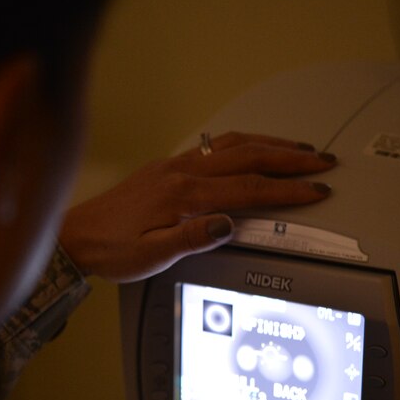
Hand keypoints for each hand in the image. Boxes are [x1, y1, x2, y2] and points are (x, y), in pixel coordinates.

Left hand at [58, 132, 335, 281]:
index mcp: (183, 195)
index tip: (316, 191)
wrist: (76, 235)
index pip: (248, 189)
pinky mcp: (168, 166)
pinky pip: (216, 146)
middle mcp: (182, 172)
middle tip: (323, 161)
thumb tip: (228, 225)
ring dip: (271, 144)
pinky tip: (252, 146)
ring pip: (234, 144)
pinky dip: (244, 142)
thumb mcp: (150, 257)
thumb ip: (191, 239)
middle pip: (249, 157)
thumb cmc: (111, 250)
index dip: (287, 190)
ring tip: (300, 148)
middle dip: (291, 158)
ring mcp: (175, 165)